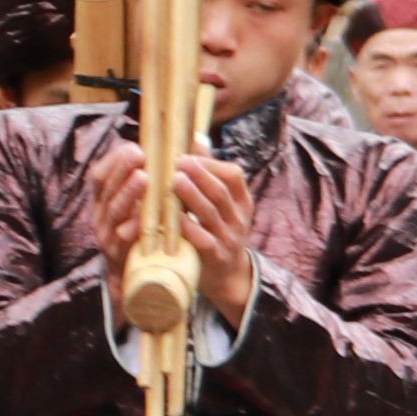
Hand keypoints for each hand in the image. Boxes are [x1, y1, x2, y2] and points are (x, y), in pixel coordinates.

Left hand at [173, 150, 258, 326]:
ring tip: (175, 181)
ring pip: (211, 213)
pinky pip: (203, 240)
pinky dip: (188, 228)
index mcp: (242, 201)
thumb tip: (196, 137)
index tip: (188, 155)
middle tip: (178, 162)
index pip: (233, 175)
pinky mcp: (215, 257)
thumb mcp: (222, 204)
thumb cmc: (219, 232)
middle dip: (200, 175)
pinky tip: (174, 218)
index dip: (210, 164)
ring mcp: (229, 239)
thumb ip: (210, 173)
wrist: (228, 278)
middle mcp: (239, 218)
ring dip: (192, 196)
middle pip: (221, 192)